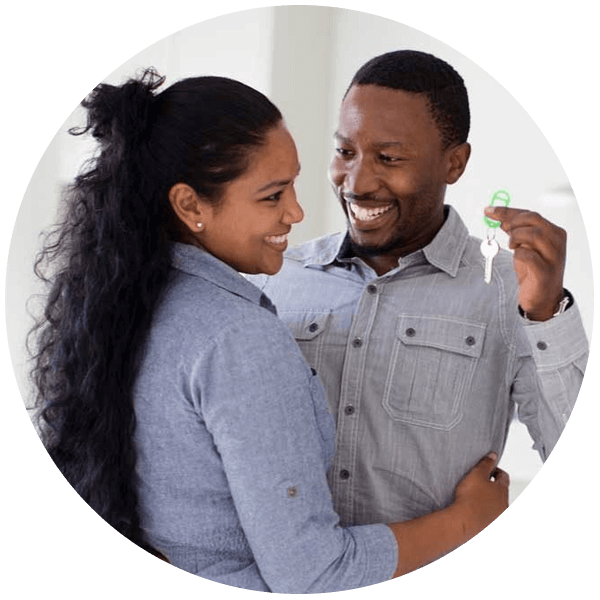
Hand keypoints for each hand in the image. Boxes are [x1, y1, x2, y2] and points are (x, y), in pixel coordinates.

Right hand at [451, 452, 508, 538]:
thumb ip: (486, 463)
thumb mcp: (477, 474)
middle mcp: (503, 504)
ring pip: (495, 502)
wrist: (463, 521)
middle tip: (479, 480)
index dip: (495, 470)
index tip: (486, 468)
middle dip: (492, 484)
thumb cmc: (470, 497)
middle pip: (501, 490)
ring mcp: (497, 516)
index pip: (504, 476)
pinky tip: (472, 506)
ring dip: (487, 497)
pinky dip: (483, 508)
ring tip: (474, 494)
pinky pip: (488, 513)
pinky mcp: (489, 524)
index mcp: (503, 490)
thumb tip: (493, 455)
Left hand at [484, 206, 565, 320]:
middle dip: (512, 223)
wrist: (542, 298)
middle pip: (532, 219)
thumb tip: (498, 216)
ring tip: (512, 247)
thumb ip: (514, 231)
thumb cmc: (533, 270)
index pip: (530, 214)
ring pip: (533, 234)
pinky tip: (517, 258)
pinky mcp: (545, 271)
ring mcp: (553, 256)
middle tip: (504, 233)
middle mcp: (557, 241)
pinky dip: (518, 254)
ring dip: (516, 238)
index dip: (507, 211)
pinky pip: (528, 255)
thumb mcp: (523, 246)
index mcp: (553, 231)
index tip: (488, 210)